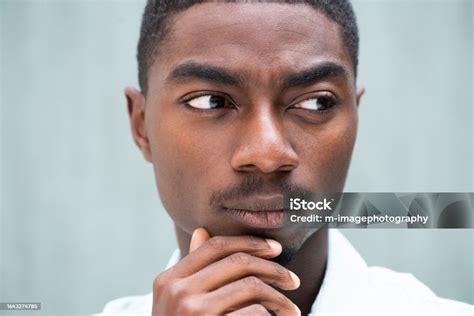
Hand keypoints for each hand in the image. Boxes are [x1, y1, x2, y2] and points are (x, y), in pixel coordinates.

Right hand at [151, 228, 300, 314]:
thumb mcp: (177, 302)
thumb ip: (192, 270)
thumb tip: (202, 231)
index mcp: (169, 279)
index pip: (215, 245)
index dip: (249, 242)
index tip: (275, 249)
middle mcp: (177, 291)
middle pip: (238, 262)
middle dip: (273, 268)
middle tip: (293, 280)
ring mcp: (192, 311)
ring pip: (252, 286)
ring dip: (279, 297)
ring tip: (291, 310)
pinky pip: (255, 314)